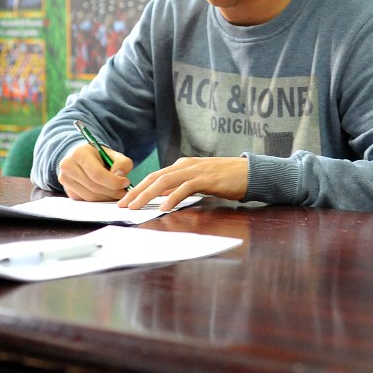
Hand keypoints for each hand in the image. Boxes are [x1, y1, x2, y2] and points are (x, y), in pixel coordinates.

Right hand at [58, 142, 132, 201]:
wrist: (82, 158)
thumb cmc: (99, 156)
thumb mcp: (113, 154)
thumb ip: (122, 163)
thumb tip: (120, 176)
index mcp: (80, 153)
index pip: (97, 173)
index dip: (113, 181)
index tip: (126, 183)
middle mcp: (68, 166)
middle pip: (94, 186)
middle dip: (112, 191)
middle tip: (124, 191)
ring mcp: (65, 180)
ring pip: (90, 196)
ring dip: (107, 197)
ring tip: (118, 192)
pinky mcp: (68, 191)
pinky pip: (86, 200)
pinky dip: (99, 200)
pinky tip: (107, 194)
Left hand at [119, 156, 248, 210]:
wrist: (251, 172)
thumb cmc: (227, 178)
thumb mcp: (200, 181)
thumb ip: (182, 186)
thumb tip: (163, 197)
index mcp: (184, 165)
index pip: (155, 176)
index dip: (138, 187)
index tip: (125, 200)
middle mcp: (187, 165)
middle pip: (155, 177)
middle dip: (136, 191)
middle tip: (122, 204)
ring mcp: (197, 170)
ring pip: (166, 181)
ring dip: (148, 194)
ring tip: (136, 206)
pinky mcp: (207, 178)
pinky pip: (185, 187)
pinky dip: (173, 197)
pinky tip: (164, 208)